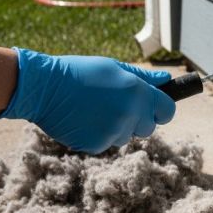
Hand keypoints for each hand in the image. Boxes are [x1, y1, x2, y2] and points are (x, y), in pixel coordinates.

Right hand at [0, 48, 174, 153]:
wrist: (43, 88)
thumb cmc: (79, 72)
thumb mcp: (113, 67)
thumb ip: (142, 77)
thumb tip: (166, 80)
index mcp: (138, 92)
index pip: (168, 111)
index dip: (161, 109)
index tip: (153, 108)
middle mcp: (130, 114)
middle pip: (149, 128)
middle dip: (139, 120)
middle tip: (117, 105)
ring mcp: (114, 132)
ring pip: (126, 136)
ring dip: (118, 127)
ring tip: (95, 109)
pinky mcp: (97, 145)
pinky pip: (106, 143)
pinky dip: (99, 135)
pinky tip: (84, 119)